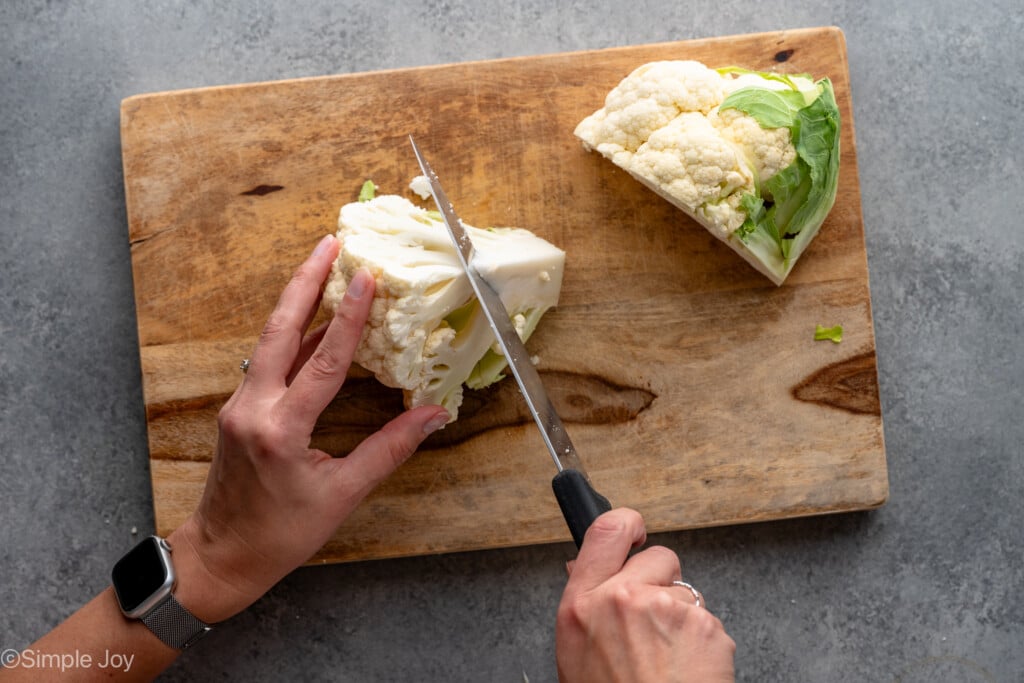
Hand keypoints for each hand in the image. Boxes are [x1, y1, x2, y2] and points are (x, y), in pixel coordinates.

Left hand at [167, 234, 449, 623]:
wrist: (222, 554)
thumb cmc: (281, 534)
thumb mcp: (342, 495)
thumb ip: (388, 450)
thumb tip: (432, 417)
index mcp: (280, 430)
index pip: (323, 363)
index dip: (348, 318)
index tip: (364, 278)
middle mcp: (253, 408)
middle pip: (280, 330)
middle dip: (305, 282)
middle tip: (329, 244)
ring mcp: (240, 405)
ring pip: (270, 340)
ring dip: (296, 302)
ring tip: (322, 267)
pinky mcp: (238, 409)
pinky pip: (269, 361)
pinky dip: (293, 335)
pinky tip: (313, 320)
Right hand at [555, 508, 735, 682]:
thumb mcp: (577, 655)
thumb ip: (587, 608)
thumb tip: (586, 569)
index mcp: (581, 605)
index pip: (605, 531)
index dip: (626, 522)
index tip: (634, 526)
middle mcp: (621, 598)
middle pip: (658, 556)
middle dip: (663, 581)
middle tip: (656, 624)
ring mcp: (665, 609)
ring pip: (686, 593)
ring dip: (684, 620)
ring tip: (670, 662)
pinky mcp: (702, 625)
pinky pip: (709, 621)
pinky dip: (705, 644)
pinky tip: (688, 670)